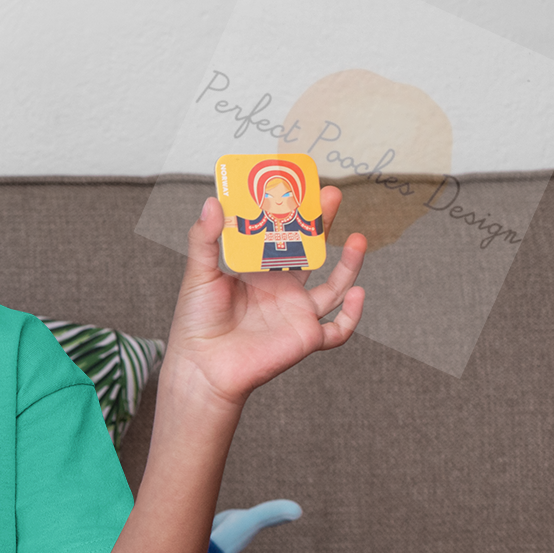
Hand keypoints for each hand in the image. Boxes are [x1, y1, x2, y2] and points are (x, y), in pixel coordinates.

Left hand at [164, 187, 366, 409]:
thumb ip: (204, 239)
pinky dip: (353, 315)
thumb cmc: (196, 322)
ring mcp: (296, 314)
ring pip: (335, 287)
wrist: (202, 366)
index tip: (301, 186)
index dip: (295, 214)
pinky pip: (338, 330)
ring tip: (358, 239)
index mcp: (260, 273)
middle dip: (324, 225)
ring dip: (350, 264)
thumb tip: (213, 201)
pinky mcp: (305, 339)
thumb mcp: (198, 274)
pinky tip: (357, 293)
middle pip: (313, 253)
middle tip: (332, 195)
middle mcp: (283, 291)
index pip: (284, 237)